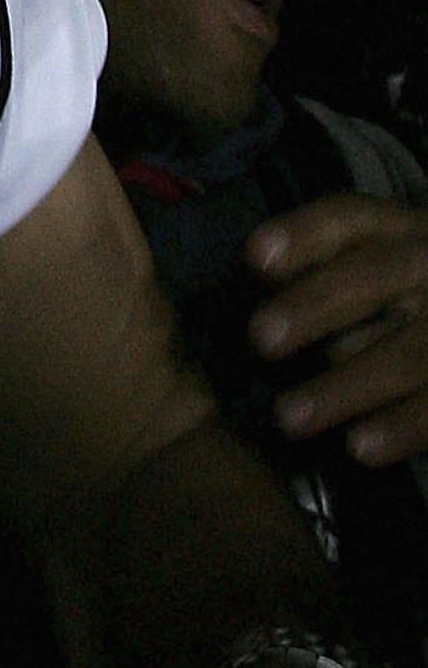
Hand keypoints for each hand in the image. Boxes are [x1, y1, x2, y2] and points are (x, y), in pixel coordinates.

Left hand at [248, 192, 427, 463]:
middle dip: (316, 304)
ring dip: (345, 386)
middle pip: (374, 275)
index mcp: (403, 231)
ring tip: (289, 417)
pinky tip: (359, 448)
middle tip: (261, 338)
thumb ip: (325, 273)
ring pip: (407, 352)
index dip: (304, 235)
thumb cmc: (411, 299)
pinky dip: (402, 427)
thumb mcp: (382, 269)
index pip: (351, 219)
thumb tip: (259, 289)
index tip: (255, 257)